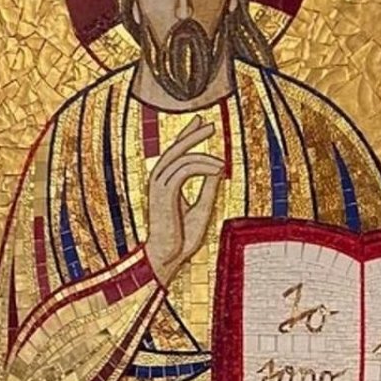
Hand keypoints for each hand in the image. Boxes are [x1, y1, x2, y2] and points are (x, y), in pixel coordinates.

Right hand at [145, 116, 223, 285]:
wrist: (167, 257)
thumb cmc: (182, 239)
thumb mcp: (201, 209)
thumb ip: (207, 189)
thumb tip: (218, 170)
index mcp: (165, 184)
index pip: (175, 153)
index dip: (187, 136)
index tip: (200, 123)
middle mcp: (158, 181)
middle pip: (174, 150)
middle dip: (191, 135)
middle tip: (208, 125)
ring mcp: (159, 186)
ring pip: (180, 158)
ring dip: (203, 156)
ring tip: (221, 162)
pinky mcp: (164, 193)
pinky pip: (184, 170)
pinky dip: (202, 167)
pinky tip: (217, 170)